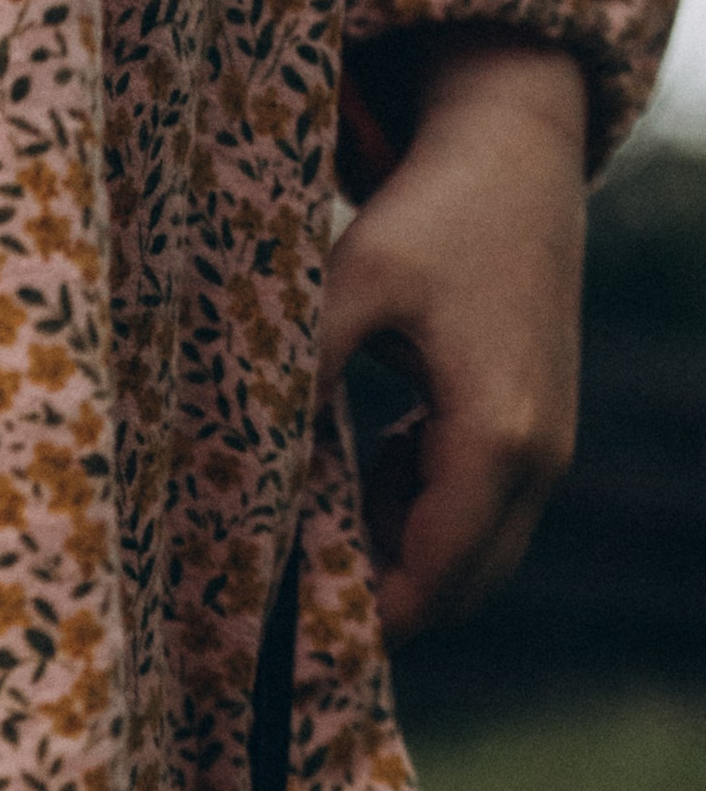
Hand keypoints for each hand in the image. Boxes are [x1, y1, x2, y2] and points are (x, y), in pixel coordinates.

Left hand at [316, 34, 587, 642]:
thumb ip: (302, 381)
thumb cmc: (429, 215)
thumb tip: (243, 476)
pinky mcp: (536, 429)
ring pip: (468, 557)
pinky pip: (476, 514)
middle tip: (286, 596)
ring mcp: (547, 447)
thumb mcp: (349, 291)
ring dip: (395, 554)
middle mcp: (538, 457)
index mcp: (496, 437)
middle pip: (457, 590)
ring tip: (317, 512)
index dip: (361, 623)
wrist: (513, 151)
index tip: (284, 639)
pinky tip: (368, 461)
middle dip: (378, 603)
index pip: (431, 580)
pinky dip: (418, 515)